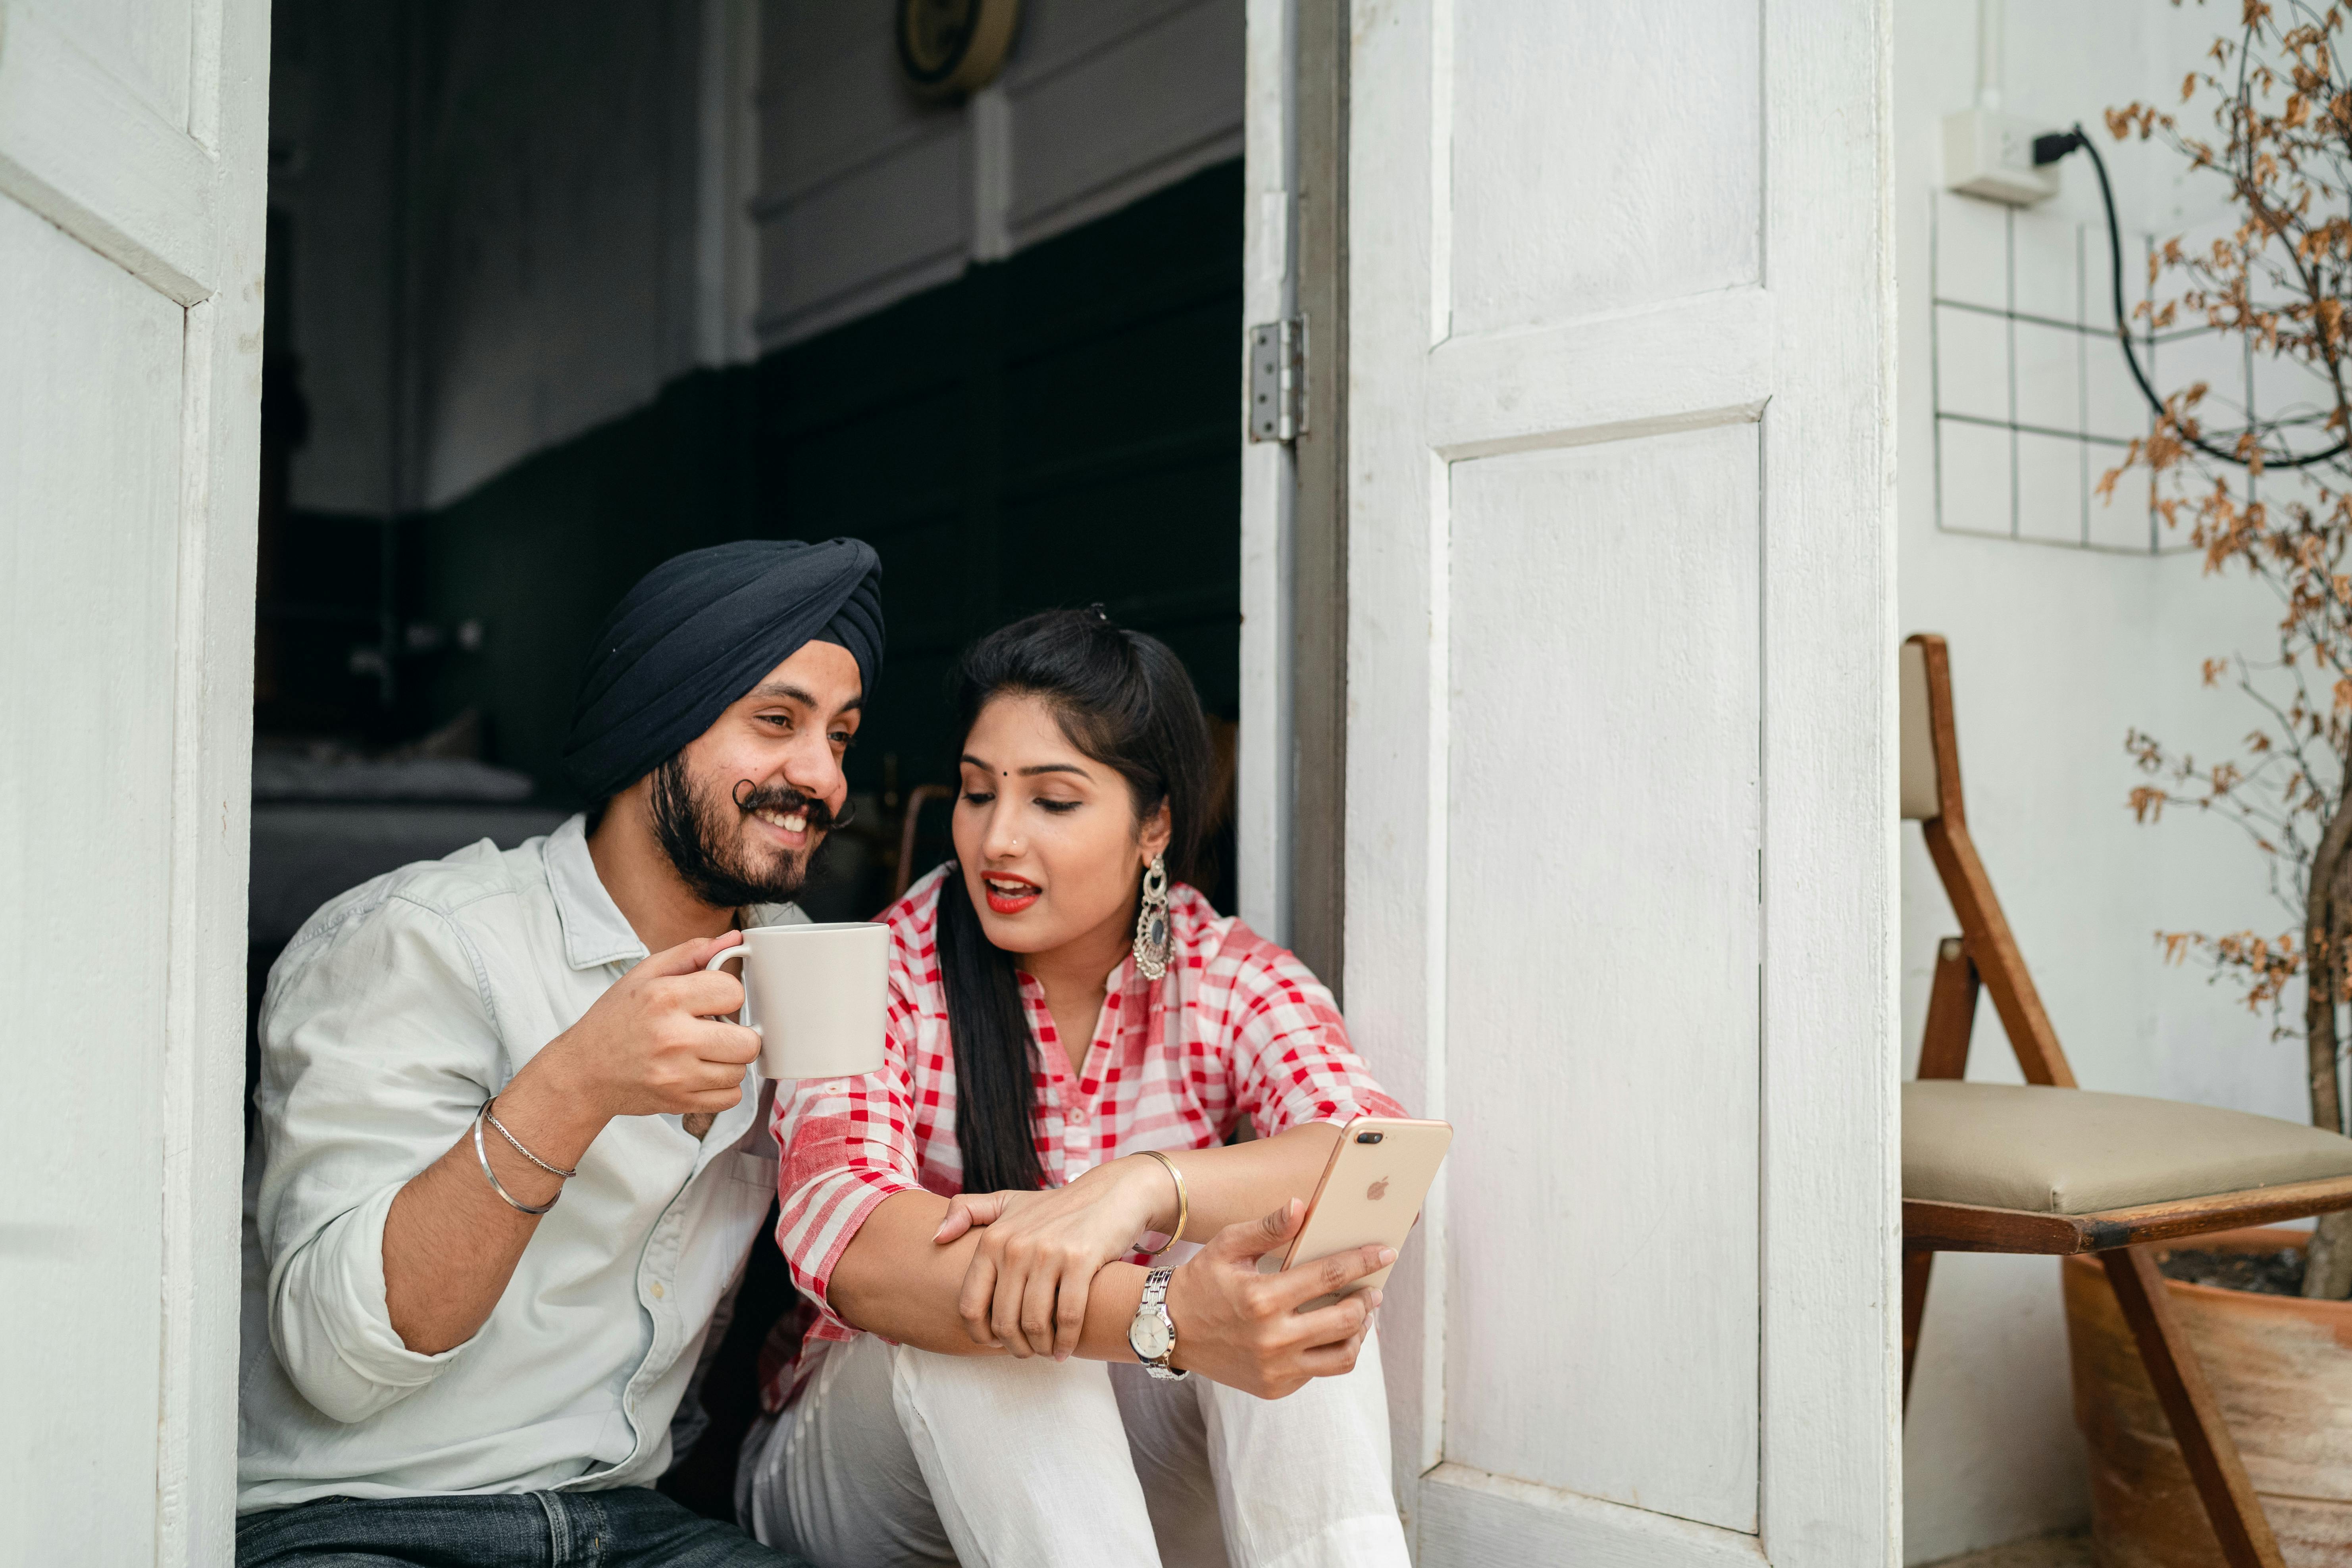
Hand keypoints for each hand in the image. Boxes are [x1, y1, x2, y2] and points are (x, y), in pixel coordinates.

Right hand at [537, 932, 759, 1120]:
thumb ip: (692, 953)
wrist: (583, 1073)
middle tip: (715, 1030)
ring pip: (741, 1070)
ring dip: (729, 1060)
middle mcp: (673, 1038)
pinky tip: (701, 1073)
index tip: (712, 1000)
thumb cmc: (615, 1020)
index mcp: (665, 998)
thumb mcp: (644, 975)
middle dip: (738, 1032)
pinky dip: (722, 1087)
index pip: (734, 992)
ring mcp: (677, 1076)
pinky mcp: (679, 1103)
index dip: (727, 994)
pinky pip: (731, 1098)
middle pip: (748, 1040)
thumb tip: (735, 938)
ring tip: (704, 1052)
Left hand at [940, 1155, 1175, 1359]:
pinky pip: (1068, 1316)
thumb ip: (968, 1211)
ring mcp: (1048, 1253)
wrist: (1112, 1193)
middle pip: (1003, 1320)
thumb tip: (935, 1237)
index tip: (995, 1343)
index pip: (970, 1304)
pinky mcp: (1081, 1260)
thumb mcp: (1008, 1202)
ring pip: (1035, 1322)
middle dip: (1014, 1346)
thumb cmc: (1057, 1207)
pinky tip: (1066, 1350)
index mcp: (992, 1239)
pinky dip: (1066, 1341)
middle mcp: (1016, 1247)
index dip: (980, 1335)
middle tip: (1026, 1352)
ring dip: (1040, 1348)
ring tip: (1046, 1352)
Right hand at [1160, 1199, 1390, 1398]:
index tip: (1386, 1252)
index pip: (1329, 1275)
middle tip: (1374, 1290)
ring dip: (1359, 1333)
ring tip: (1359, 1316)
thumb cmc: (1202, 1281)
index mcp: (1262, 1298)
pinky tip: (1326, 1333)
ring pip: (1342, 1356)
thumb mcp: (1227, 1245)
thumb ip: (1267, 1228)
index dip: (1363, 1261)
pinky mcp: (1274, 1388)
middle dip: (1367, 1300)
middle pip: (1345, 1320)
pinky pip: (1318, 1371)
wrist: (1167, 1331)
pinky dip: (1330, 1351)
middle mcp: (1272, 1339)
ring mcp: (1275, 1369)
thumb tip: (1302, 1207)